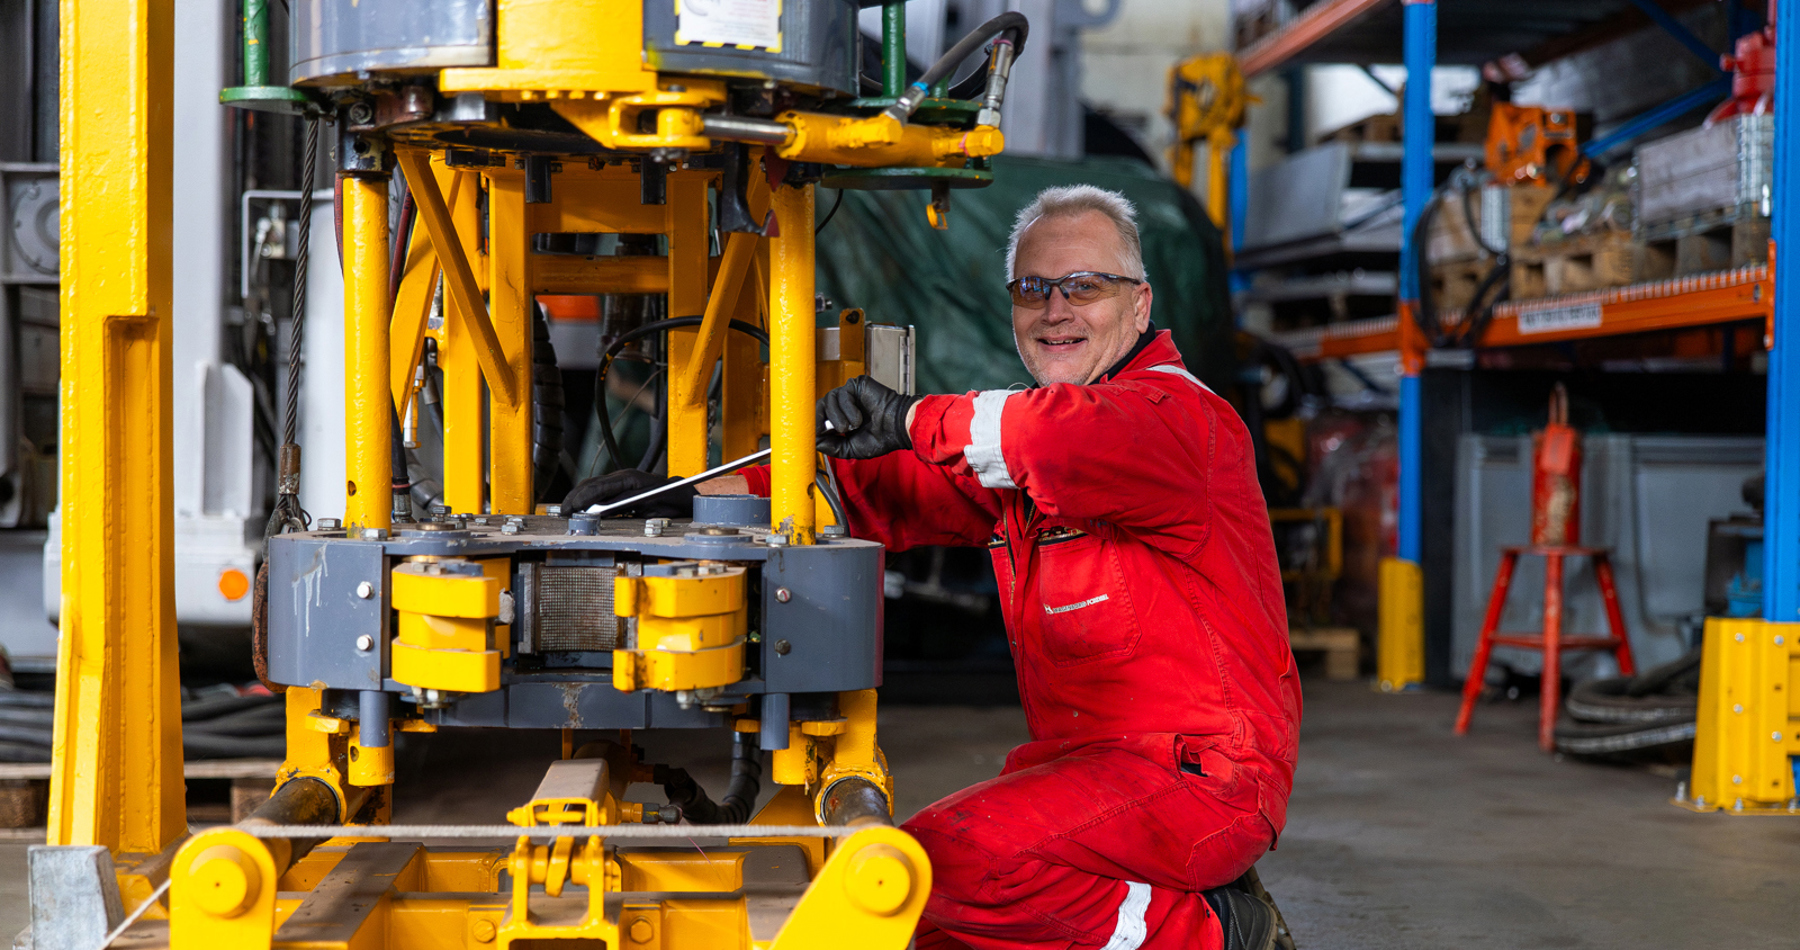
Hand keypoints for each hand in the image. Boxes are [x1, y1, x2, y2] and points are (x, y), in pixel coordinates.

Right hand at [562, 469, 697, 518]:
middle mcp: (623, 476)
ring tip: (567, 510)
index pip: (598, 488)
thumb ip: (624, 505)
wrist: (684, 495)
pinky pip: (599, 488)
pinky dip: (587, 497)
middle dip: (575, 498)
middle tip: (564, 512)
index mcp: (629, 479)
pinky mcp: (622, 485)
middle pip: (591, 484)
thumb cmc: (671, 500)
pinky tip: (581, 506)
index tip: (571, 509)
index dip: (582, 499)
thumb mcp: (649, 505)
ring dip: (579, 497)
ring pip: (593, 485)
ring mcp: (622, 479)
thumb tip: (601, 509)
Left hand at [816, 376, 918, 459]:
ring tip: (852, 427)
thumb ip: (831, 446)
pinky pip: (842, 394)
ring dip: (838, 418)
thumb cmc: (880, 438)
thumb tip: (814, 441)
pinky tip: (859, 419)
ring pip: (829, 400)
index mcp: (840, 417)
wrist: (897, 429)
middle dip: (820, 420)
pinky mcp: (856, 384)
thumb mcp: (850, 448)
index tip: (818, 436)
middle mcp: (842, 404)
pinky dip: (848, 409)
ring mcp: (849, 393)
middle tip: (831, 431)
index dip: (815, 426)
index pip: (819, 417)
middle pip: (819, 406)